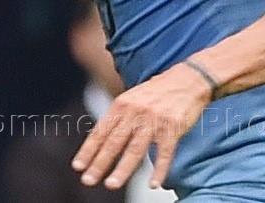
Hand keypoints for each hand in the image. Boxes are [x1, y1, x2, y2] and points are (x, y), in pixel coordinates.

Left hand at [72, 62, 212, 189]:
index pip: (100, 132)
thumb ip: (118, 118)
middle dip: (99, 163)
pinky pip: (165, 153)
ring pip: (135, 150)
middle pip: (113, 142)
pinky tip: (153, 184)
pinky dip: (159, 170)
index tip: (78, 166)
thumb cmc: (157, 92)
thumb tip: (101, 138)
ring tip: (112, 184)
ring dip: (123, 169)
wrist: (187, 80)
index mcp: (121, 105)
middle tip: (88, 180)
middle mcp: (135, 113)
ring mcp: (154, 121)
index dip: (88, 150)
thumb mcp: (131, 98)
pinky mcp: (173, 129)